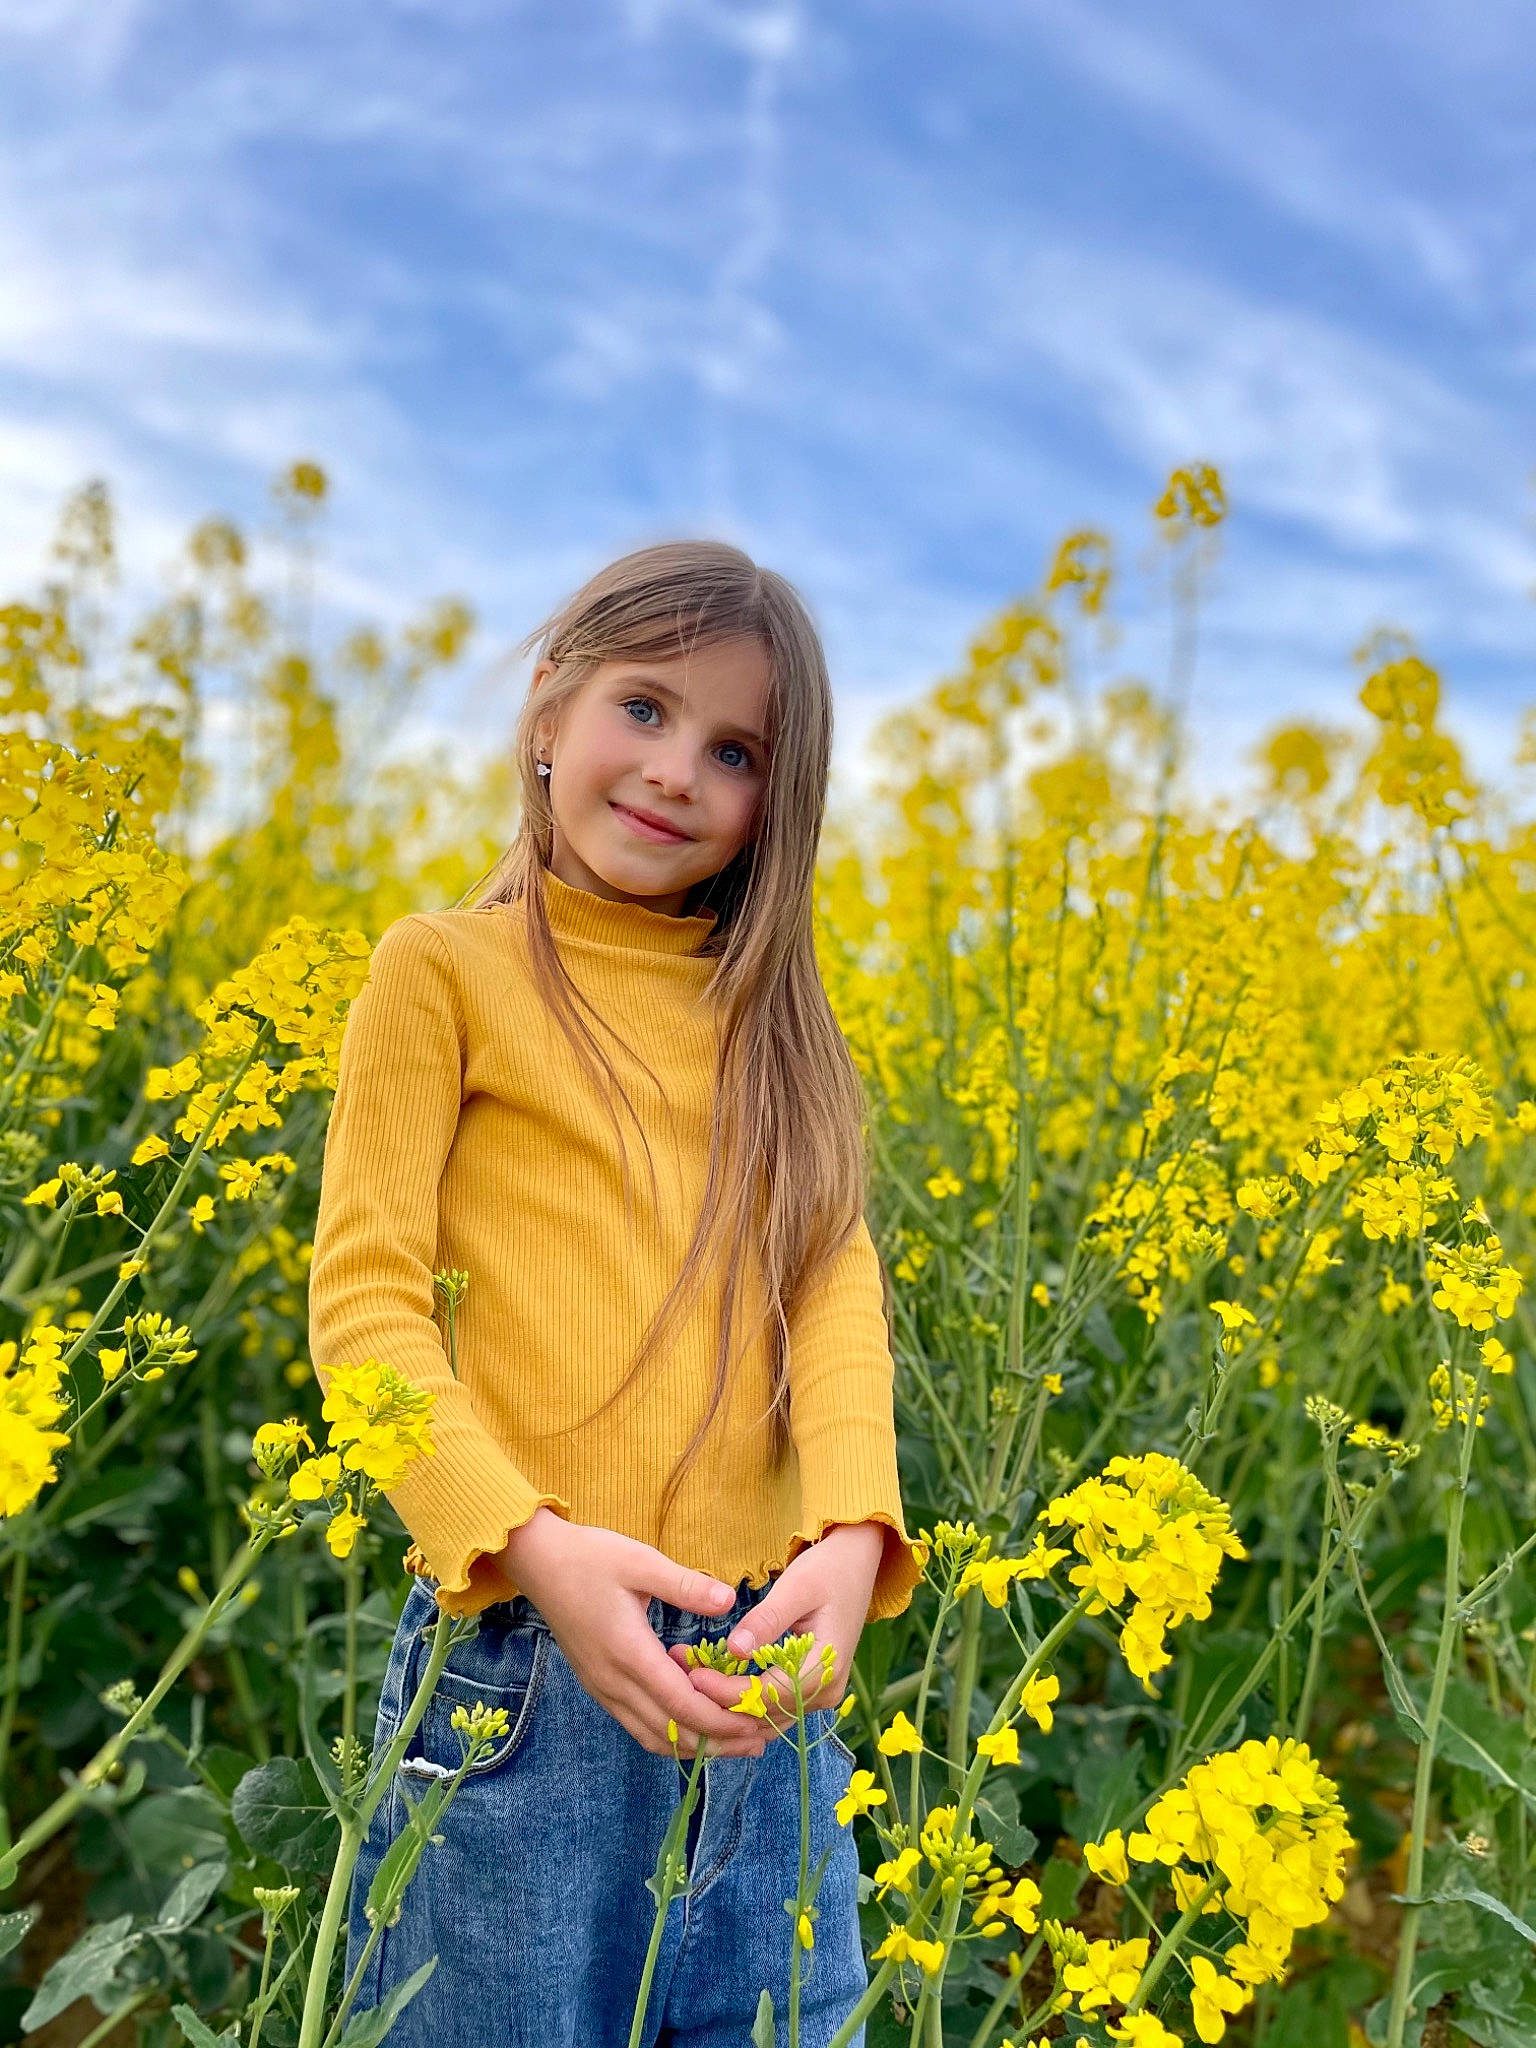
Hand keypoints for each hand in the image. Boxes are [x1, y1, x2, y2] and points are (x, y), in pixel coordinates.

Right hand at [499, 1509, 771, 1758]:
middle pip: (671, 1732)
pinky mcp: (598, 1684)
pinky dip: (670, 1733)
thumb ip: (686, 1585)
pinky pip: (637, 1724)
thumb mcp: (641, 1562)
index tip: (756, 1722)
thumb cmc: (590, 1557)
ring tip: (734, 1742)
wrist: (538, 1562)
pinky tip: (693, 1722)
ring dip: (695, 1744)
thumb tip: (730, 1600)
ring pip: (652, 1736)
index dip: (722, 1720)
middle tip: (759, 1742)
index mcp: (629, 1653)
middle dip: (717, 1742)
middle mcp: (613, 1681)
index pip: (682, 1706)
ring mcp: (602, 1687)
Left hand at [669, 1521, 885, 1739]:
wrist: (857, 1563)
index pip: (768, 1695)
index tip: (693, 1675)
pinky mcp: (807, 1689)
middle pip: (765, 1715)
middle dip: (721, 1702)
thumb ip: (766, 1619)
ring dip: (728, 1704)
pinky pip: (771, 1707)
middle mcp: (825, 1692)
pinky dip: (742, 1699)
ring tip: (690, 1681)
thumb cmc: (827, 1569)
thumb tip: (735, 1649)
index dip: (728, 1691)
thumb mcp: (796, 1586)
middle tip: (680, 1679)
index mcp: (825, 1667)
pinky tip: (713, 1683)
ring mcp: (818, 1695)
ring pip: (766, 1718)